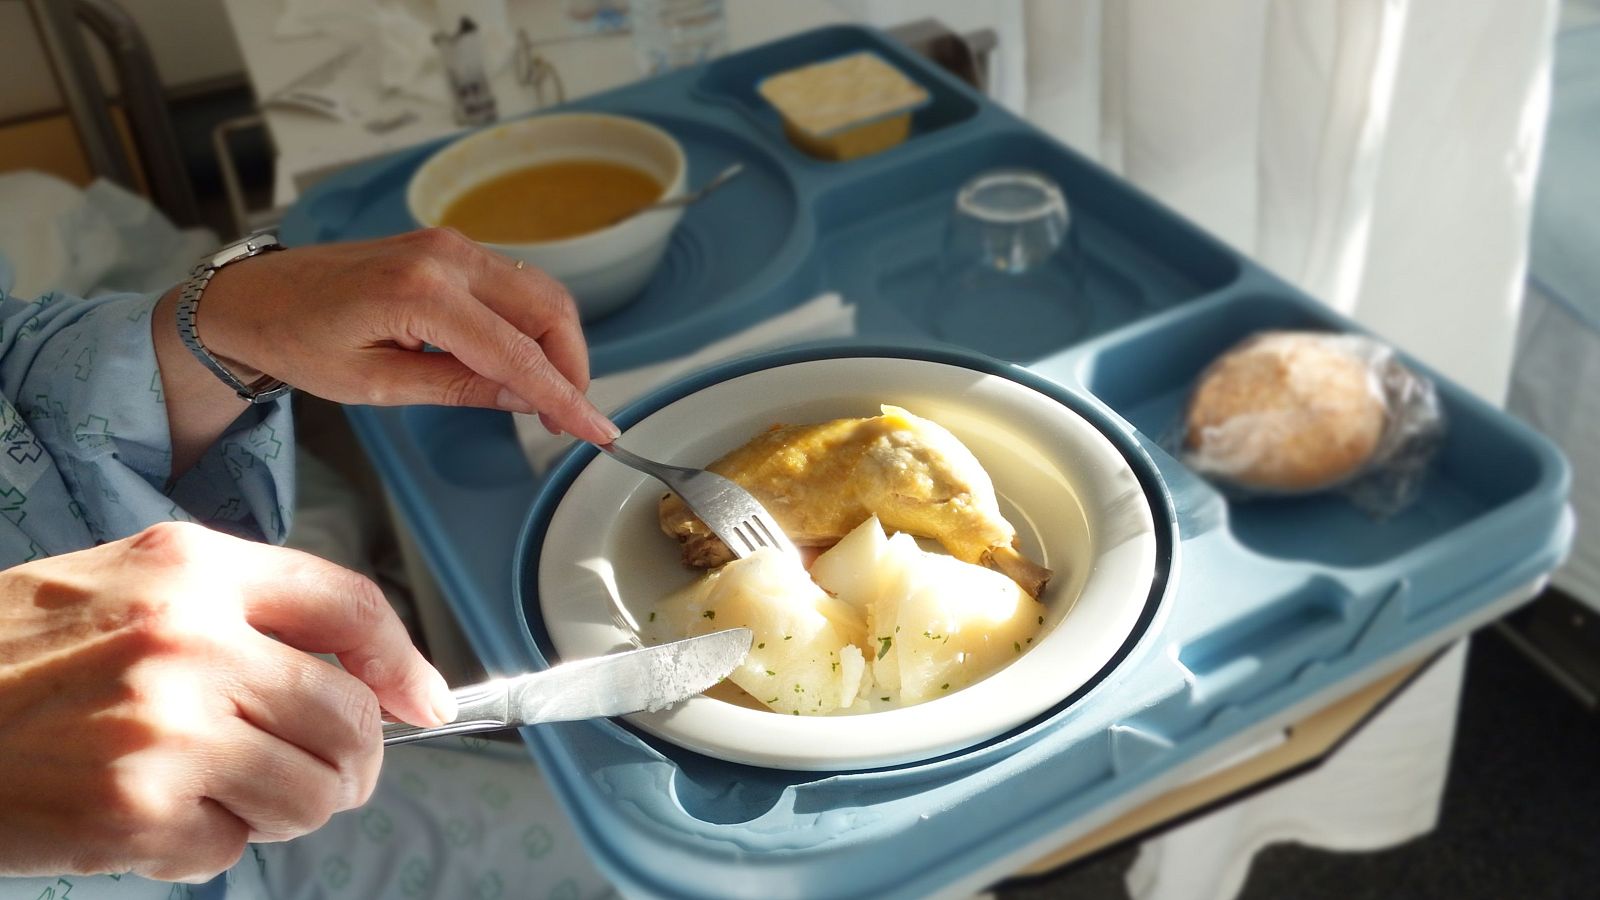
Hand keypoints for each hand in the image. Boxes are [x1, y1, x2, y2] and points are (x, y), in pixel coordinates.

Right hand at [0, 522, 454, 881]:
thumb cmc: (10, 658)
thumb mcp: (126, 587)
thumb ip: (242, 614)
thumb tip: (364, 676)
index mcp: (192, 569)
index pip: (350, 604)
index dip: (405, 661)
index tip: (428, 703)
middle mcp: (189, 639)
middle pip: (350, 714)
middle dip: (352, 760)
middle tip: (318, 774)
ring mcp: (165, 727)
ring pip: (313, 791)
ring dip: (287, 809)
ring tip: (223, 794)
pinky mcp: (134, 810)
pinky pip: (231, 846)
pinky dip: (204, 845)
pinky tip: (145, 816)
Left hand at [186, 228, 617, 440]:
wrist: (254, 296)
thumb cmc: (298, 341)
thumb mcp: (376, 385)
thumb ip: (458, 387)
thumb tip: (525, 398)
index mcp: (420, 293)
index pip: (518, 353)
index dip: (565, 397)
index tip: (598, 431)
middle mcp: (445, 257)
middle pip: (548, 310)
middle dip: (572, 367)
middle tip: (569, 420)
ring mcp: (451, 245)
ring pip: (541, 293)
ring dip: (557, 346)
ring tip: (545, 398)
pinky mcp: (451, 247)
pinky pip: (516, 284)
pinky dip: (533, 325)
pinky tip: (520, 363)